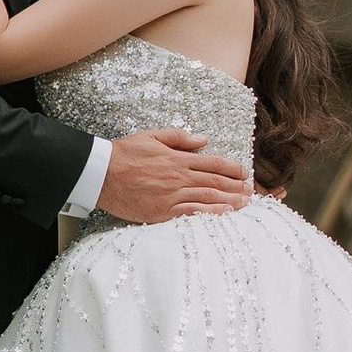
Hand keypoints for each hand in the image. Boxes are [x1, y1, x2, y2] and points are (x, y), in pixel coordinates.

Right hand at [99, 129, 249, 224]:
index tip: (244, 172)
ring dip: (229, 200)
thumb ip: (178, 137)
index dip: (231, 168)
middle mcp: (178, 176)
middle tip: (251, 191)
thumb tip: (203, 139)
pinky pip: (191, 212)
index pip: (212, 162)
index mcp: (177, 157)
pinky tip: (224, 214)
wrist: (101, 173)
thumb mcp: (151, 136)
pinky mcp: (162, 211)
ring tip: (245, 203)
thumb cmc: (123, 154)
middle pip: (215, 182)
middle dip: (236, 186)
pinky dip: (210, 213)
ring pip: (208, 197)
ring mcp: (171, 195)